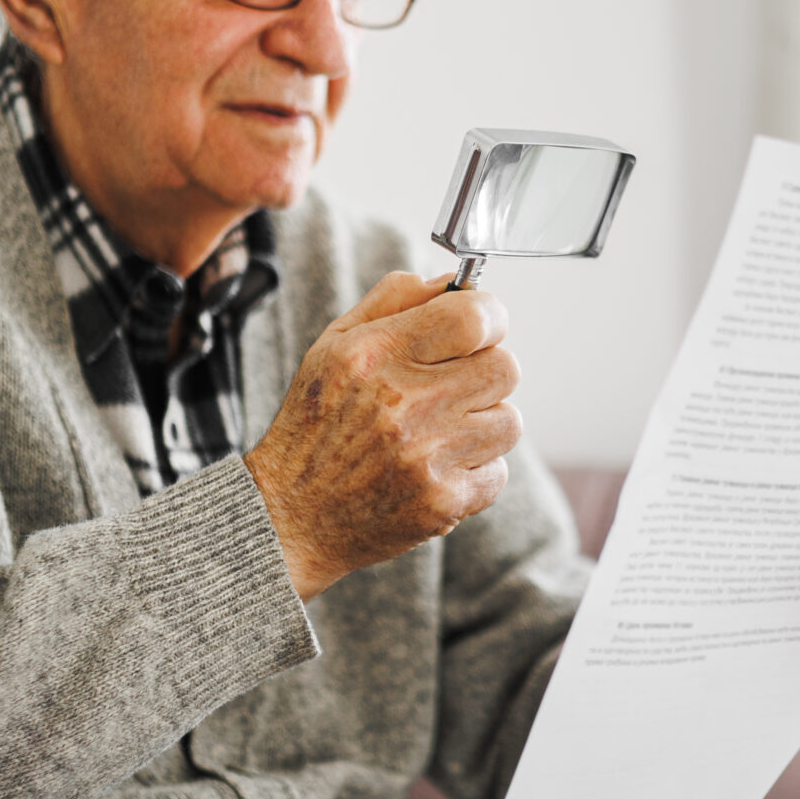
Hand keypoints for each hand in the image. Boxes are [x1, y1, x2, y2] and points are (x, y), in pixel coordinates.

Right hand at [244, 271, 521, 600]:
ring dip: (484, 424)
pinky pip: (498, 472)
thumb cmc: (315, 425)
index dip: (491, 316)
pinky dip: (476, 472)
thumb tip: (454, 282)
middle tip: (457, 386)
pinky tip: (438, 469)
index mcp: (376, 355)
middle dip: (487, 371)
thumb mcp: (333, 345)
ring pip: (509, 420)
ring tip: (444, 432)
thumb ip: (394, 301)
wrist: (291, 516)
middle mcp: (404, 403)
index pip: (473, 317)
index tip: (482, 328)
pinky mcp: (441, 501)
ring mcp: (426, 456)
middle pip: (505, 367)